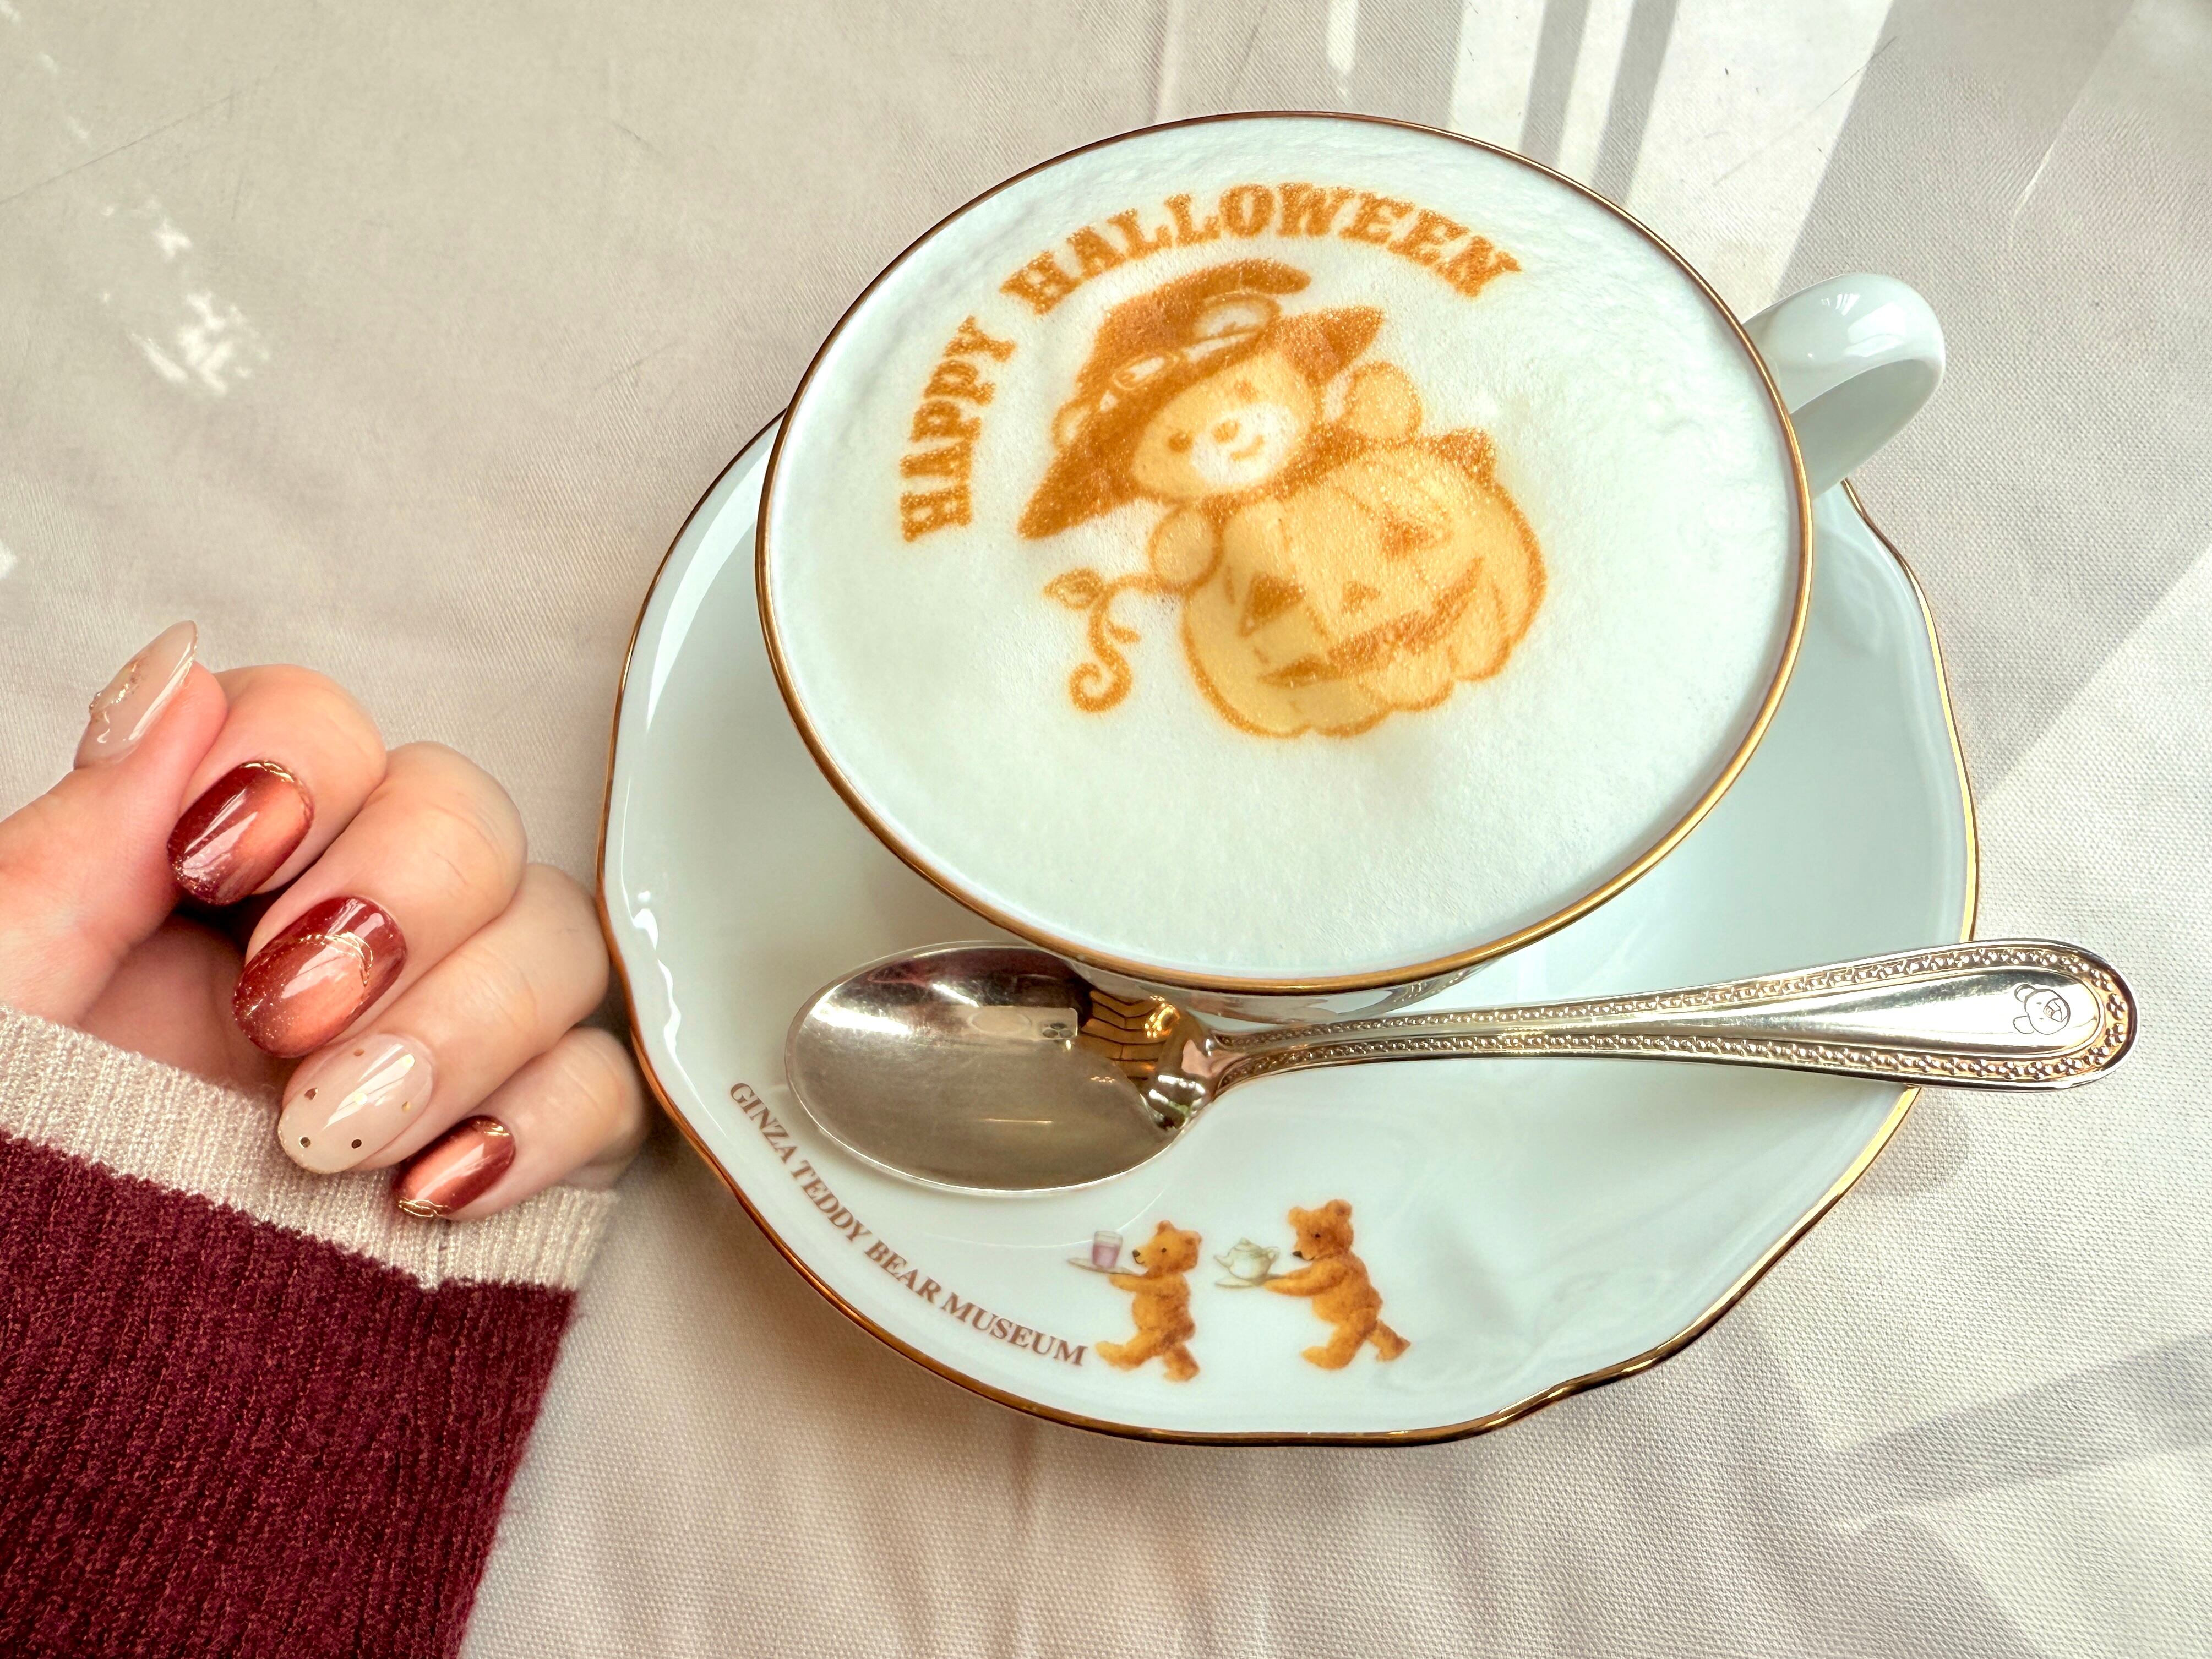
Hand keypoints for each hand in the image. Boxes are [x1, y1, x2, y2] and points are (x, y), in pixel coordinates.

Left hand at [0, 623, 647, 1218]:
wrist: (55, 1412)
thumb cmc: (10, 1204)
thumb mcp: (0, 1010)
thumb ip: (76, 845)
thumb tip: (177, 679)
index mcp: (209, 881)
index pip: (323, 728)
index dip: (305, 765)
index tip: (215, 865)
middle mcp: (340, 940)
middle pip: (471, 819)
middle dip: (400, 903)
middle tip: (286, 1015)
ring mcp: (436, 1041)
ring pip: (558, 947)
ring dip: (464, 1027)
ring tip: (336, 1133)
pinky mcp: (509, 1147)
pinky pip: (605, 1089)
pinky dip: (544, 1126)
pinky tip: (436, 1187)